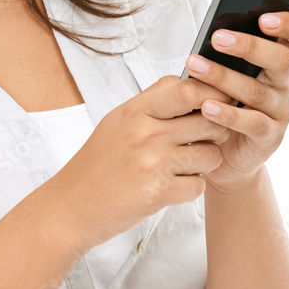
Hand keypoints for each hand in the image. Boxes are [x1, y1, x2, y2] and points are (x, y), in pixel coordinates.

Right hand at [46, 76, 233, 252]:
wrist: (72, 204)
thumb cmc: (96, 164)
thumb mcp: (117, 122)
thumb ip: (152, 103)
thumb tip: (187, 83)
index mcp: (134, 111)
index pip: (186, 89)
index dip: (209, 94)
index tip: (214, 102)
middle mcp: (145, 133)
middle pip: (208, 120)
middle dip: (216, 129)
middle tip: (206, 137)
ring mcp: (153, 163)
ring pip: (211, 154)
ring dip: (205, 162)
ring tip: (185, 165)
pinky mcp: (159, 193)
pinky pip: (199, 186)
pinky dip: (191, 188)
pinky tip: (172, 185)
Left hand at [183, 11, 288, 191]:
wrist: (221, 152)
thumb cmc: (221, 101)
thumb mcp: (224, 73)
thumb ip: (225, 54)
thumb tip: (210, 34)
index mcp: (277, 61)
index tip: (265, 18)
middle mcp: (284, 83)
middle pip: (280, 60)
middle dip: (248, 46)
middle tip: (217, 38)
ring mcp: (280, 111)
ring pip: (258, 91)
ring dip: (223, 76)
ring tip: (195, 65)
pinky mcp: (270, 137)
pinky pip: (252, 123)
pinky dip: (228, 114)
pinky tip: (207, 106)